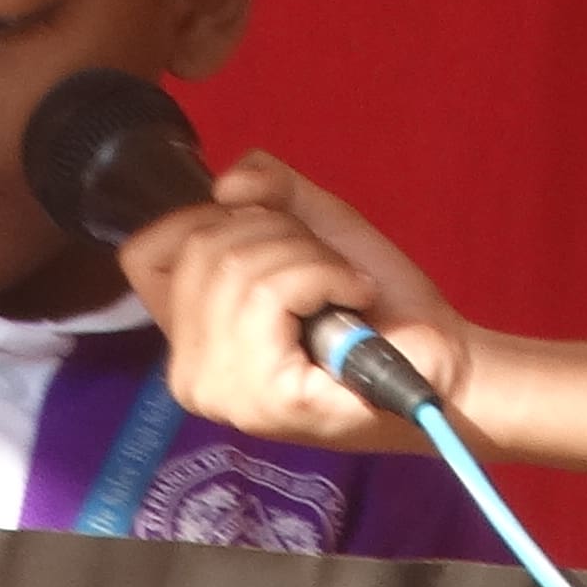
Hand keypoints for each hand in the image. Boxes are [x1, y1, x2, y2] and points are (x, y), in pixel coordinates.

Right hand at [124, 153, 467, 450]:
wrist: (442, 361)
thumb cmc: (373, 306)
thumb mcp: (312, 228)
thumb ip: (266, 191)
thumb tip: (226, 186)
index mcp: (188, 338)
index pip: (144, 253)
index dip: (205, 221)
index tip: (271, 240)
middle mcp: (189, 373)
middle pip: (202, 247)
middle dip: (281, 235)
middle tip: (328, 273)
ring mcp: (222, 392)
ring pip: (239, 266)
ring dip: (311, 259)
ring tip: (343, 290)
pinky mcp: (262, 399)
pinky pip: (272, 294)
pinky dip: (325, 276)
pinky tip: (352, 301)